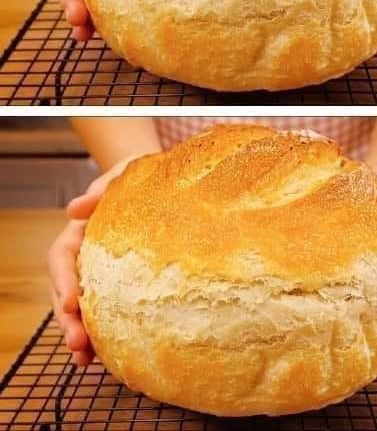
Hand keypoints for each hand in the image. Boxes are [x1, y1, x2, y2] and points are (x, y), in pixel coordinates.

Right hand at [48, 156, 137, 364]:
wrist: (158, 185)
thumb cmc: (136, 177)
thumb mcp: (122, 174)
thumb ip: (100, 189)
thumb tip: (73, 209)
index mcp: (79, 233)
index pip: (62, 258)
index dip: (62, 280)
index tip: (69, 301)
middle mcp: (85, 258)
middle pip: (66, 292)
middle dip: (69, 320)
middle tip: (78, 343)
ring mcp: (101, 276)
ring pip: (83, 309)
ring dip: (82, 335)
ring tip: (86, 359)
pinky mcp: (120, 288)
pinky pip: (108, 313)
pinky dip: (105, 335)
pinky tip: (108, 356)